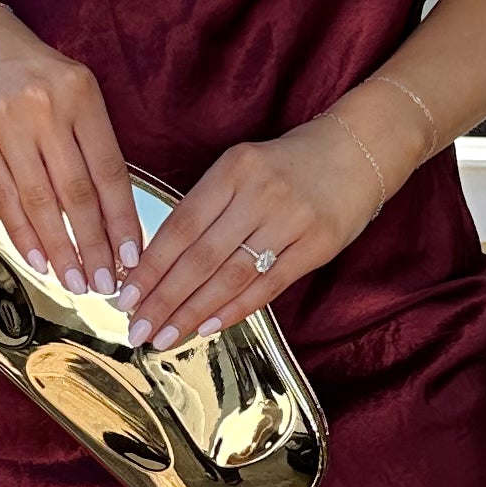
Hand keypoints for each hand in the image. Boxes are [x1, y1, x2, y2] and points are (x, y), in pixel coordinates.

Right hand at [0, 0, 142, 298]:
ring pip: (40, 201)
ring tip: (75, 282)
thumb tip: (110, 211)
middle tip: (106, 286)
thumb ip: (88, 138)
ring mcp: (7, 122)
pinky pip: (3, 195)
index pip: (110, 170)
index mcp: (81, 94)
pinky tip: (36, 258)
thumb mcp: (68, 85)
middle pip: (77, 192)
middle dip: (94, 246)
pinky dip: (22, 232)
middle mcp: (46, 107)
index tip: (134, 257)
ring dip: (60, 249)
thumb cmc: (23, 67)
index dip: (123, 219)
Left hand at [123, 107, 387, 352]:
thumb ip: (208, 207)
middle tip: (137, 327)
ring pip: (230, 275)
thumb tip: (160, 262)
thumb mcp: (243, 168)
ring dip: (193, 311)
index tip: (125, 295)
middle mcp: (259, 193)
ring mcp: (291, 220)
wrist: (359, 151)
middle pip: (200, 256)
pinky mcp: (317, 245)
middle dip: (163, 298)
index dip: (150, 266)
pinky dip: (234, 309)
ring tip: (164, 335)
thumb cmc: (290, 164)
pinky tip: (207, 327)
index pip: (181, 226)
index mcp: (233, 169)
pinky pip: (267, 285)